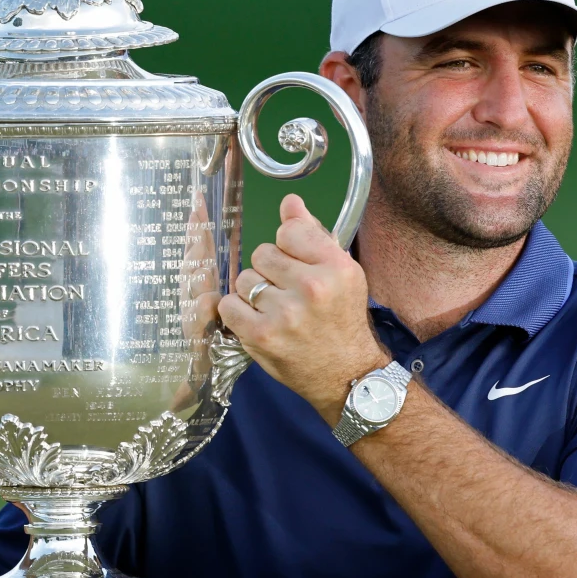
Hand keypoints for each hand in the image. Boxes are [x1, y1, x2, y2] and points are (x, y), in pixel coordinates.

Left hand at [218, 194, 388, 423]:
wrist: (347, 376)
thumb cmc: (342, 322)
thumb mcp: (341, 275)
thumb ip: (313, 236)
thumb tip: (289, 201)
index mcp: (336, 266)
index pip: (289, 231)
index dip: (289, 248)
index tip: (299, 267)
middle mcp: (312, 286)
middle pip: (263, 253)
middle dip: (271, 271)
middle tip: (289, 294)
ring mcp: (285, 312)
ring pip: (244, 279)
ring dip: (254, 293)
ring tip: (276, 310)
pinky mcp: (262, 335)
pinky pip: (229, 306)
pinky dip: (238, 313)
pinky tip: (258, 321)